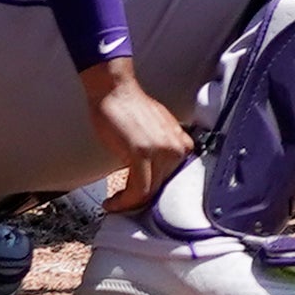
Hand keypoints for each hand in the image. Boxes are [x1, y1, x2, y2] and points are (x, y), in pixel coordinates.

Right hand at [80, 58, 194, 214]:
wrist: (115, 90)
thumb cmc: (130, 109)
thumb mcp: (157, 133)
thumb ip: (161, 154)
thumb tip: (154, 179)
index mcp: (182, 144)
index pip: (174, 181)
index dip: (155, 194)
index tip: (141, 200)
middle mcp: (176, 148)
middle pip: (161, 188)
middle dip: (140, 200)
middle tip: (123, 203)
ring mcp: (160, 151)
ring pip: (149, 193)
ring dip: (129, 203)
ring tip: (115, 203)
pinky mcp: (141, 153)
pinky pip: (137, 190)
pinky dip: (124, 201)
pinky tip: (112, 202)